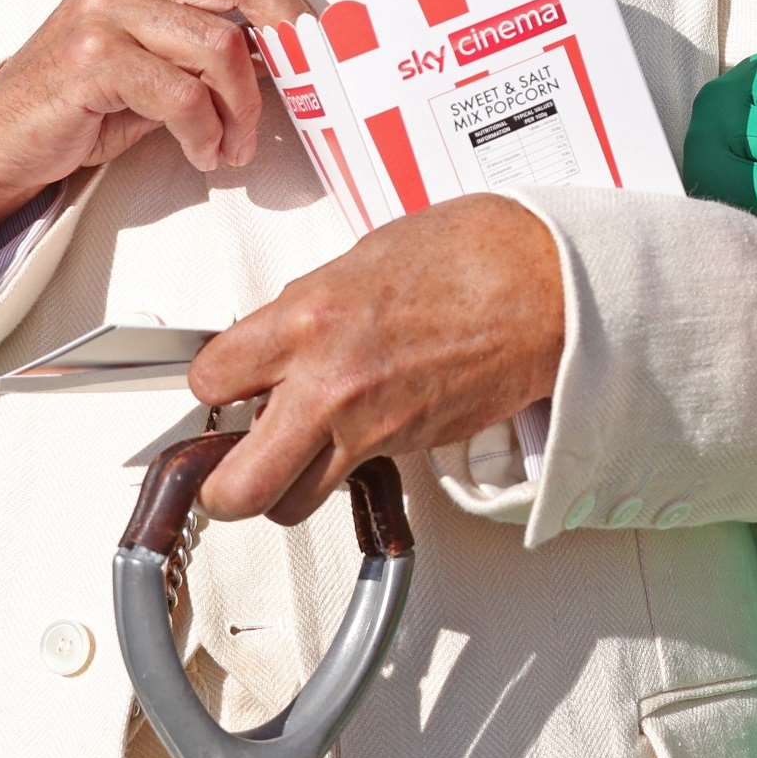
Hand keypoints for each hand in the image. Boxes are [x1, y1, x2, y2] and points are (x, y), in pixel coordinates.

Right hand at [0, 0, 311, 243]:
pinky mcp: (92, 56)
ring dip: (242, 109)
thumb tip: (299, 53)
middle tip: (309, 87)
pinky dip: (207, 132)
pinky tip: (204, 152)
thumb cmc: (92, 101)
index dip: (295, 8)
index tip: (321, 56)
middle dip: (290, 36)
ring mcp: (104, 7)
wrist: (6, 138)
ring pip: (220, 46)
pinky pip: (183, 95)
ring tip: (234, 145)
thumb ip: (218, 44)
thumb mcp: (165, 61)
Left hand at [184, 193, 564, 521]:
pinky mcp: (410, 449)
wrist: (546, 283)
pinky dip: (349, 465)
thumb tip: (279, 337)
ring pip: (292, 503)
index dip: (214, 387)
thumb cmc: (472, 254)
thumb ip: (309, 307)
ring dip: (286, 487)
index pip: (210, 380)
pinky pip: (355, 476)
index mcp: (308, 320)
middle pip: (237, 486)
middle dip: (223, 485)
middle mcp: (330, 384)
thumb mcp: (362, 259)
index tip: (226, 385)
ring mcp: (371, 427)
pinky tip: (366, 427)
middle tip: (228, 469)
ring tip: (295, 458)